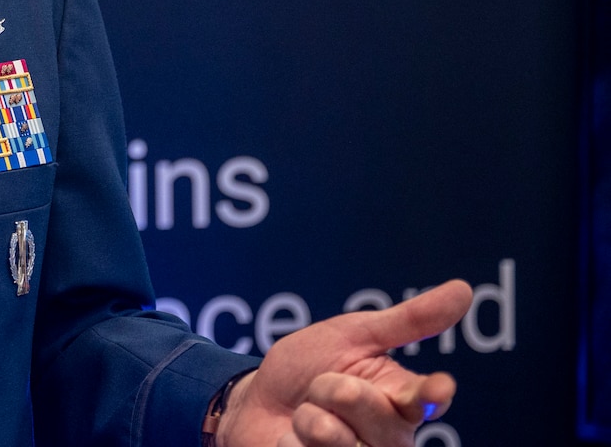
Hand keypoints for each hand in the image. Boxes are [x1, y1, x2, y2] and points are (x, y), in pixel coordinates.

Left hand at [216, 279, 472, 446]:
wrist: (256, 400)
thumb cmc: (310, 366)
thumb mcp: (353, 336)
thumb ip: (408, 321)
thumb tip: (464, 289)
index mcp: (401, 400)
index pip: (426, 399)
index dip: (431, 393)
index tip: (437, 387)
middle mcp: (389, 438)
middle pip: (371, 411)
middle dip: (334, 388)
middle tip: (320, 387)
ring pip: (338, 438)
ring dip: (309, 416)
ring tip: (305, 415)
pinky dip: (291, 440)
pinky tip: (293, 440)